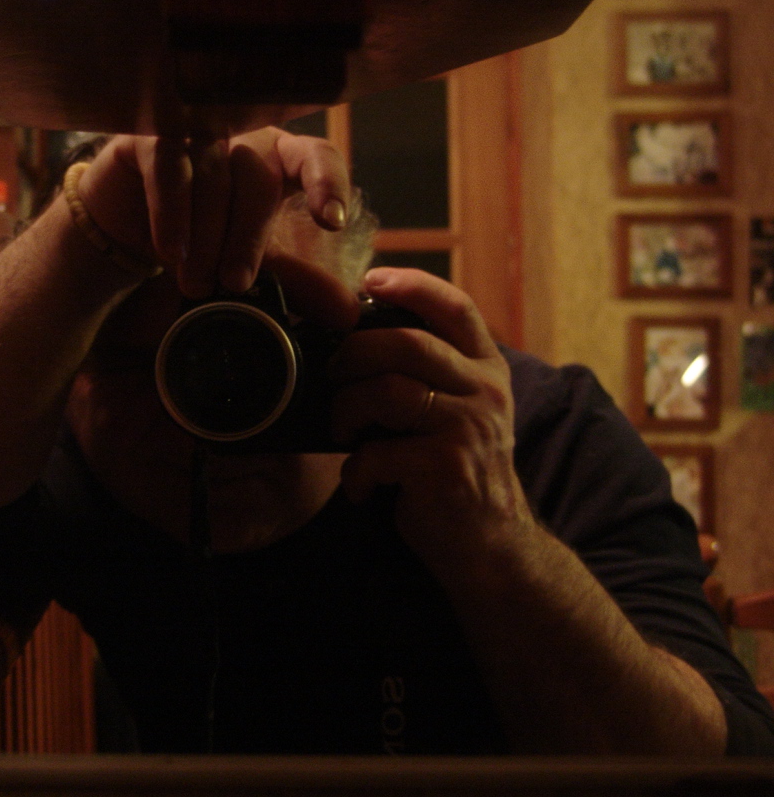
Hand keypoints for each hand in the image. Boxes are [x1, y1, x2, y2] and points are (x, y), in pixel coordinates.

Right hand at [75, 129, 351, 297]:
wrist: (126, 233)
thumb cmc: (201, 240)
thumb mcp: (252, 264)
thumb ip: (298, 283)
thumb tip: (348, 313)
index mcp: (280, 158)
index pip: (316, 156)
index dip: (327, 183)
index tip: (331, 223)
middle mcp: (243, 137)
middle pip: (258, 175)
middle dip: (247, 237)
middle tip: (233, 285)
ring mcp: (196, 132)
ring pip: (212, 173)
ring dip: (205, 234)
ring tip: (196, 282)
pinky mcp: (151, 138)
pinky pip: (168, 166)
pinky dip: (171, 212)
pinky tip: (171, 249)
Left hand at [327, 267, 533, 574]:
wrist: (490, 545)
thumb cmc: (454, 469)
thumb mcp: (454, 410)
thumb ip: (424, 373)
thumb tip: (350, 341)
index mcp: (485, 369)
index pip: (456, 308)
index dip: (413, 285)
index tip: (370, 280)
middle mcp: (486, 391)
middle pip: (406, 343)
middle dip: (353, 353)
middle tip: (333, 374)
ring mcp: (470, 428)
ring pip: (386, 390)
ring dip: (347, 411)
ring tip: (343, 432)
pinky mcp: (448, 468)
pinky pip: (378, 451)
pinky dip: (357, 471)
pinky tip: (362, 485)